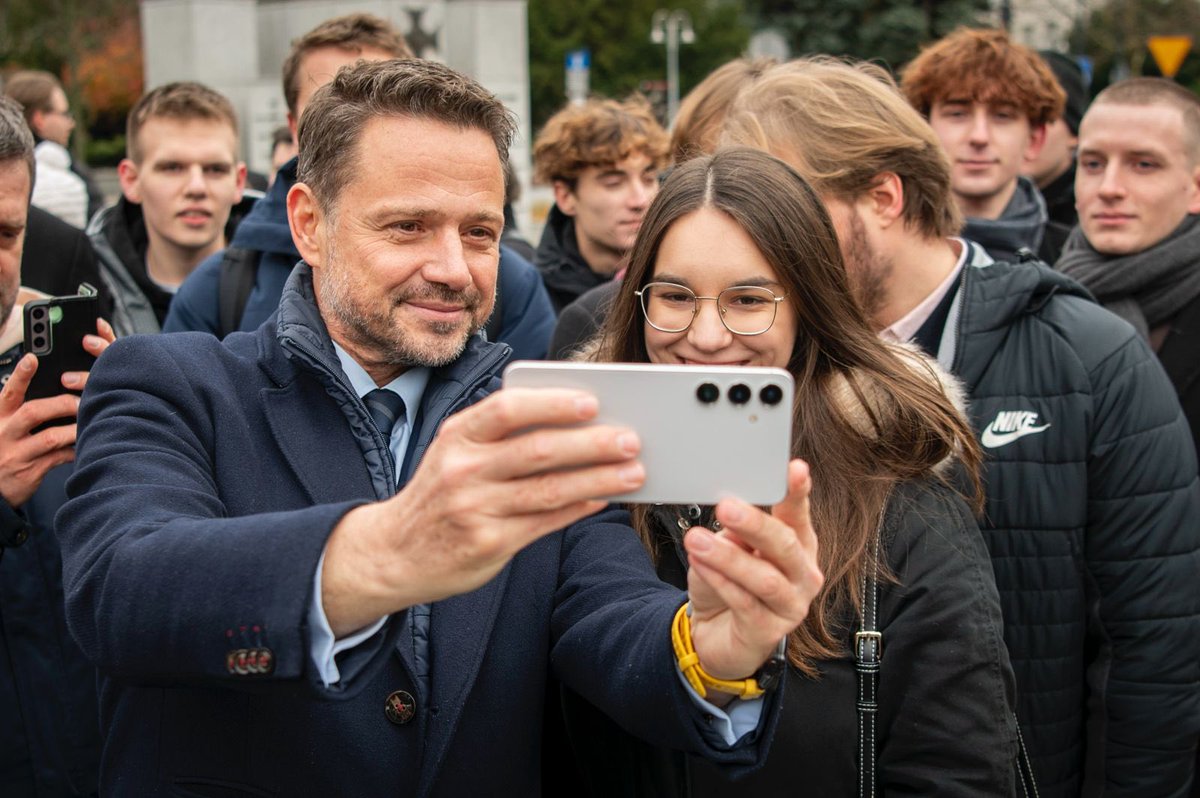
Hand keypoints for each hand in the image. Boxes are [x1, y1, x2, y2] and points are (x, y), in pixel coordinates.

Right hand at [0, 318, 114, 506]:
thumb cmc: (5, 449)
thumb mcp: (5, 427)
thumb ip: (23, 410)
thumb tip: (60, 389)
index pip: (9, 392)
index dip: (21, 375)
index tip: (32, 358)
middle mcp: (5, 433)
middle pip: (33, 412)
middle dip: (61, 404)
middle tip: (80, 400)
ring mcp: (17, 454)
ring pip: (50, 437)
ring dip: (73, 429)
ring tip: (88, 422)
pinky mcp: (31, 472)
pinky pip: (59, 458)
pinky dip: (74, 450)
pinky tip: (85, 445)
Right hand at [321, 387, 645, 636]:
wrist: (392, 552)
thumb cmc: (439, 493)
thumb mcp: (454, 452)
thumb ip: (502, 437)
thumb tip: (574, 421)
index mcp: (457, 436)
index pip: (507, 409)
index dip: (552, 404)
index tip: (592, 401)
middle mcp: (463, 470)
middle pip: (538, 451)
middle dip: (592, 444)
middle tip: (631, 438)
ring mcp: (474, 509)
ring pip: (549, 490)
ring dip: (598, 479)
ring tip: (634, 471)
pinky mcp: (488, 544)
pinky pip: (545, 522)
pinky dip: (579, 508)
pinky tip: (604, 498)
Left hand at [685, 459, 822, 684]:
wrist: (717, 634)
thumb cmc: (729, 585)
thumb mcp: (729, 549)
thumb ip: (735, 533)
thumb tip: (730, 512)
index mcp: (798, 545)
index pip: (799, 515)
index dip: (798, 493)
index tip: (794, 468)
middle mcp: (803, 574)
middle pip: (785, 545)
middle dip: (755, 524)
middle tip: (725, 507)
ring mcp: (791, 606)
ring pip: (765, 578)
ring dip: (728, 557)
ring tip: (696, 539)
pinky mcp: (769, 631)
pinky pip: (744, 603)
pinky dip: (720, 581)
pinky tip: (700, 565)